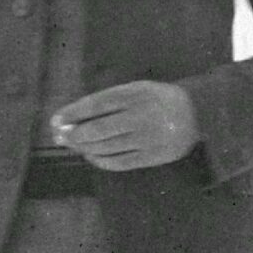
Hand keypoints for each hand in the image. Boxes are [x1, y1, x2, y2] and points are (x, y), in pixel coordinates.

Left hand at [51, 81, 198, 170]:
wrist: (196, 113)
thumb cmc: (157, 100)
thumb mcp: (137, 89)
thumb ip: (109, 101)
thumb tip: (74, 118)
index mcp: (134, 94)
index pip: (95, 105)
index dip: (72, 114)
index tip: (56, 121)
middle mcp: (140, 115)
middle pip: (97, 129)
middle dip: (74, 135)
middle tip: (60, 138)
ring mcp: (147, 138)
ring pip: (106, 147)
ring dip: (85, 148)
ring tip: (75, 146)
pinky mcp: (153, 156)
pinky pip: (119, 163)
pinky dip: (101, 161)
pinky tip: (92, 156)